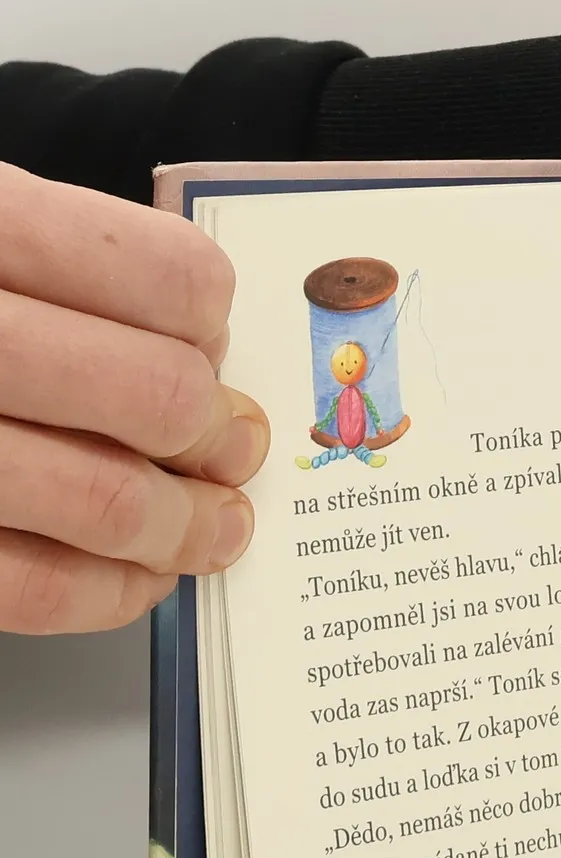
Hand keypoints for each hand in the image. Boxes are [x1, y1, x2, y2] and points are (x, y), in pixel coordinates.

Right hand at [0, 165, 268, 632]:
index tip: (209, 350)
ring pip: (109, 501)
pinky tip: (135, 576)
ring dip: (186, 527)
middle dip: (216, 438)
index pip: (170, 279)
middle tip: (228, 449)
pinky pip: (35, 586)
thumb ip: (67, 266)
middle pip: (156, 395)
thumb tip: (203, 351)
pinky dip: (111, 591)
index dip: (212, 329)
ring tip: (209, 526)